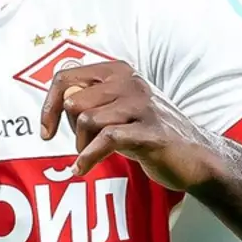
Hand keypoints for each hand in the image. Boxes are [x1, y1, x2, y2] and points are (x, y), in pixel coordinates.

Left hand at [39, 61, 215, 189]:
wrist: (195, 156)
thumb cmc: (148, 132)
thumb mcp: (117, 110)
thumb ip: (90, 101)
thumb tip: (59, 102)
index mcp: (119, 72)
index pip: (65, 78)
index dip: (49, 106)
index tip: (46, 131)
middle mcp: (130, 82)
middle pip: (74, 102)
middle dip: (71, 130)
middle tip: (84, 146)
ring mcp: (142, 105)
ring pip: (87, 120)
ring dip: (82, 145)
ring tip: (90, 156)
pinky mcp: (150, 131)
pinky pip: (106, 139)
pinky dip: (89, 157)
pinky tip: (83, 169)